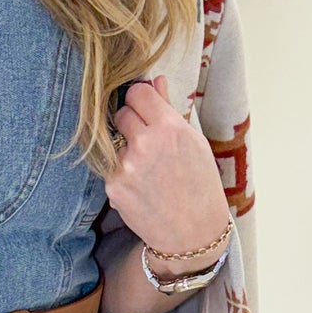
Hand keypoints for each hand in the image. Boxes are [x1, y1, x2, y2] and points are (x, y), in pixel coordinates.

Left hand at [103, 75, 231, 264]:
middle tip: (147, 140)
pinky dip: (122, 173)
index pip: (137, 92)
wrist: (193, 233)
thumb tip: (155, 79)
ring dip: (126, 149)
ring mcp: (127, 166)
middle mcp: (145, 144)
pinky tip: (141, 186)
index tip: (145, 108)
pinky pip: (111, 166)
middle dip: (131, 122)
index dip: (140, 99)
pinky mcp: (114, 186)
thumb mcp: (194, 142)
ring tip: (148, 169)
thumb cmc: (199, 185)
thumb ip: (169, 109)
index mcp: (169, 128)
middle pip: (121, 112)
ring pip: (114, 140)